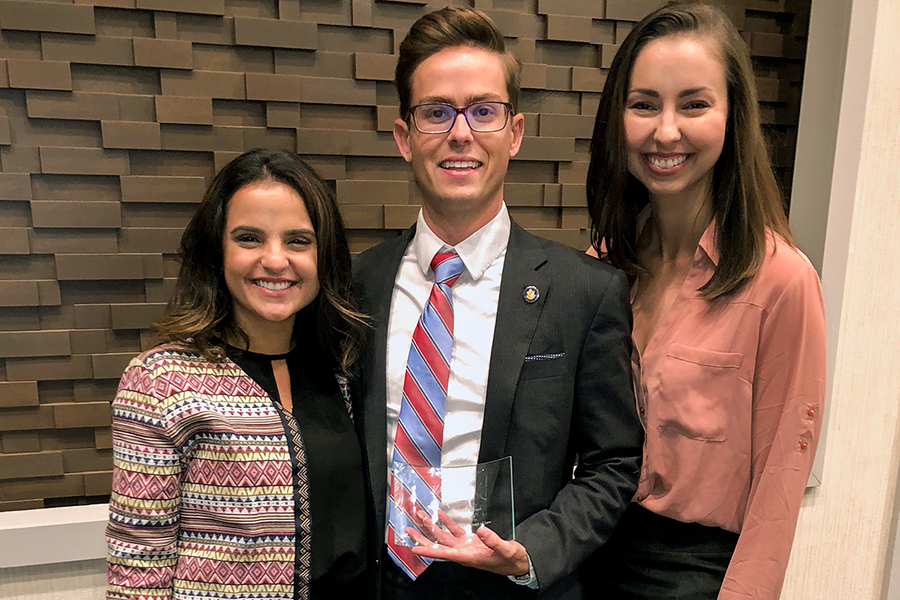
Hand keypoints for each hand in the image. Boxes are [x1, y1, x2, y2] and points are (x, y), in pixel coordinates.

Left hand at [406, 509, 529, 576]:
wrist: (518, 563)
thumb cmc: (511, 560)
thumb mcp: (506, 550)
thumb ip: (493, 540)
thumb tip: (481, 530)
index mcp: (469, 557)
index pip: (444, 554)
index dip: (428, 551)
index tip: (414, 548)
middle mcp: (463, 553)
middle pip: (438, 546)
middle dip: (422, 538)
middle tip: (408, 530)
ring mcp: (466, 547)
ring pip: (443, 538)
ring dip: (431, 527)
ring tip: (421, 517)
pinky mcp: (470, 542)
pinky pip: (454, 532)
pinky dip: (447, 523)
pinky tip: (440, 515)